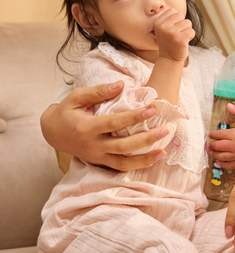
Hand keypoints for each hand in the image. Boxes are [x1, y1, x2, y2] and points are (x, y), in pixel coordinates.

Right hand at [40, 82, 168, 170]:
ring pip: (123, 163)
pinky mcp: (99, 162)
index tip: (152, 108)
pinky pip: (119, 168)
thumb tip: (121, 85)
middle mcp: (93, 146)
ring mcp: (96, 157)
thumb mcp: (76, 97)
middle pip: (123, 146)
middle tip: (165, 130)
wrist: (52, 133)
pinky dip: (135, 166)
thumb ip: (98, 91)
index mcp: (86, 128)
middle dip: (145, 139)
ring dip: (144, 159)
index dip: (134, 117)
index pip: (114, 123)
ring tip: (163, 153)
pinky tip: (151, 161)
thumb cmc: (66, 111)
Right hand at [153, 8, 194, 62]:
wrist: (169, 59)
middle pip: (180, 15)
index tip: (173, 28)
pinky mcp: (181, 40)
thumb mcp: (163, 29)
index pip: (172, 11)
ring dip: (187, 30)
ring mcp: (172, 33)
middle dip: (182, 23)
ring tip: (181, 37)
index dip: (176, 19)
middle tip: (178, 33)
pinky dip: (191, 36)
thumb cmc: (169, 41)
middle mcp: (164, 27)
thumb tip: (177, 11)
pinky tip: (185, 41)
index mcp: (158, 23)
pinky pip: (192, 31)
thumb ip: (169, 18)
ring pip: (188, 23)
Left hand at [208, 103, 234, 168]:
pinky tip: (219, 162)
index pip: (218, 134)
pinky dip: (222, 164)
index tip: (210, 135)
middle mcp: (234, 145)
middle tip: (208, 144)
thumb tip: (228, 105)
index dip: (212, 134)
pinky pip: (228, 165)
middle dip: (211, 145)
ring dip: (214, 154)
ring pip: (221, 156)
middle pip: (217, 146)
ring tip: (211, 152)